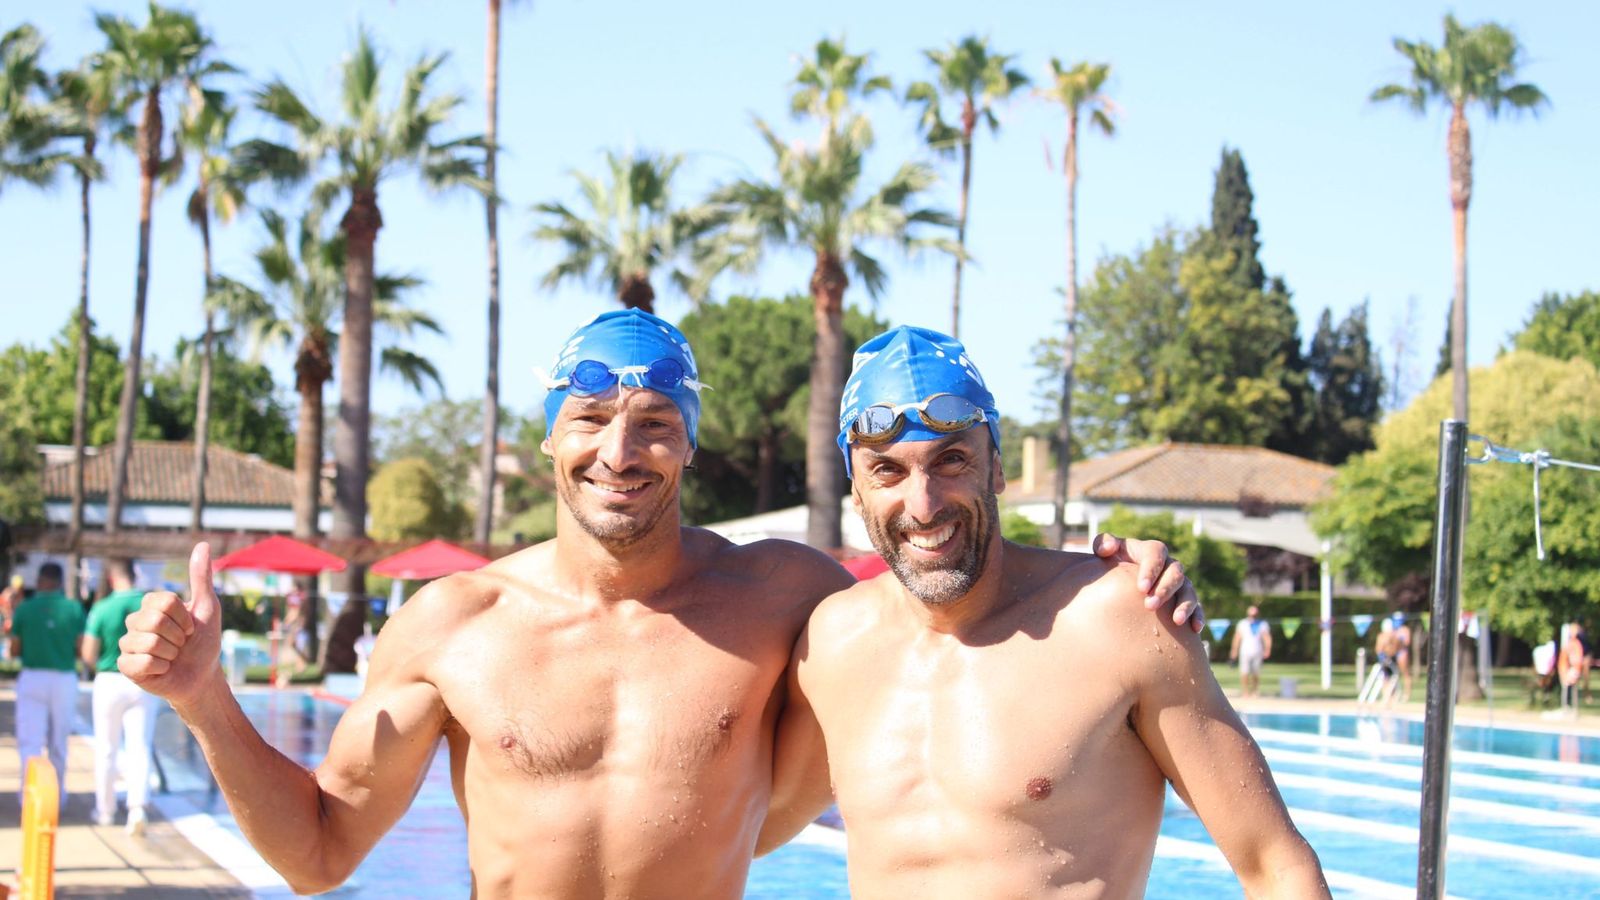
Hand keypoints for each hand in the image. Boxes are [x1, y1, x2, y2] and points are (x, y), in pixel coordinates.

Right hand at [119, 542, 223, 707]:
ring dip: (170, 653)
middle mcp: (135, 621)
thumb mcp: (207, 607)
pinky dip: (160, 667)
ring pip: (147, 642)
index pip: (164, 601)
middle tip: (181, 644)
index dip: (184, 618)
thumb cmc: (204, 642)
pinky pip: (141, 662)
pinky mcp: (125, 666)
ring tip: (172, 657)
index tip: (190, 627)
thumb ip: (201, 577)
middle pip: (154, 620)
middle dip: (178, 636)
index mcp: (151, 606)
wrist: (202, 676)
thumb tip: (203, 544)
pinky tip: (162, 670)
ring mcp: (127, 644)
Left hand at [1093, 533, 1203, 633]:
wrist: (1120, 582)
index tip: (1141, 588)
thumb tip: (1107, 549)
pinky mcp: (1184, 600)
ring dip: (1184, 605)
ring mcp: (1179, 583)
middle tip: (1150, 606)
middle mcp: (1169, 565)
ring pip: (1188, 590)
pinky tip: (1195, 629)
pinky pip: (1196, 607)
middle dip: (1164, 590)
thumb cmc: (1110, 565)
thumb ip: (1102, 544)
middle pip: (1175, 573)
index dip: (1151, 569)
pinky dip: (1197, 616)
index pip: (1156, 554)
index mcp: (1151, 551)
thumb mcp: (1104, 552)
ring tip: (1176, 621)